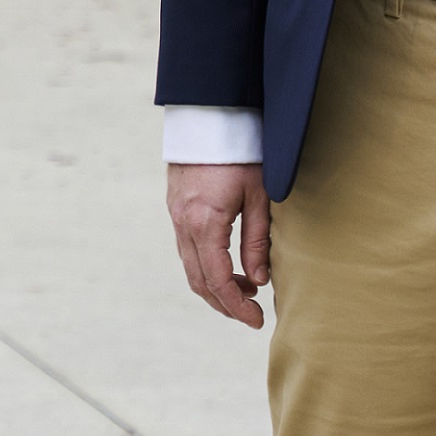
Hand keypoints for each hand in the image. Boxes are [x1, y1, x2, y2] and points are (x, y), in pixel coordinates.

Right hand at [168, 163, 271, 328]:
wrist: (209, 115)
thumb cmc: (240, 152)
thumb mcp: (258, 196)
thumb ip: (258, 241)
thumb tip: (259, 280)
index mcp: (204, 222)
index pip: (217, 279)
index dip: (236, 306)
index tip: (256, 320)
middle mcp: (183, 223)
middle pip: (199, 280)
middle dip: (224, 303)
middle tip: (251, 314)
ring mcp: (175, 216)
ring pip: (191, 267)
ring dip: (215, 286)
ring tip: (247, 289)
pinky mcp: (176, 208)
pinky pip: (187, 249)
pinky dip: (206, 266)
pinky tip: (229, 265)